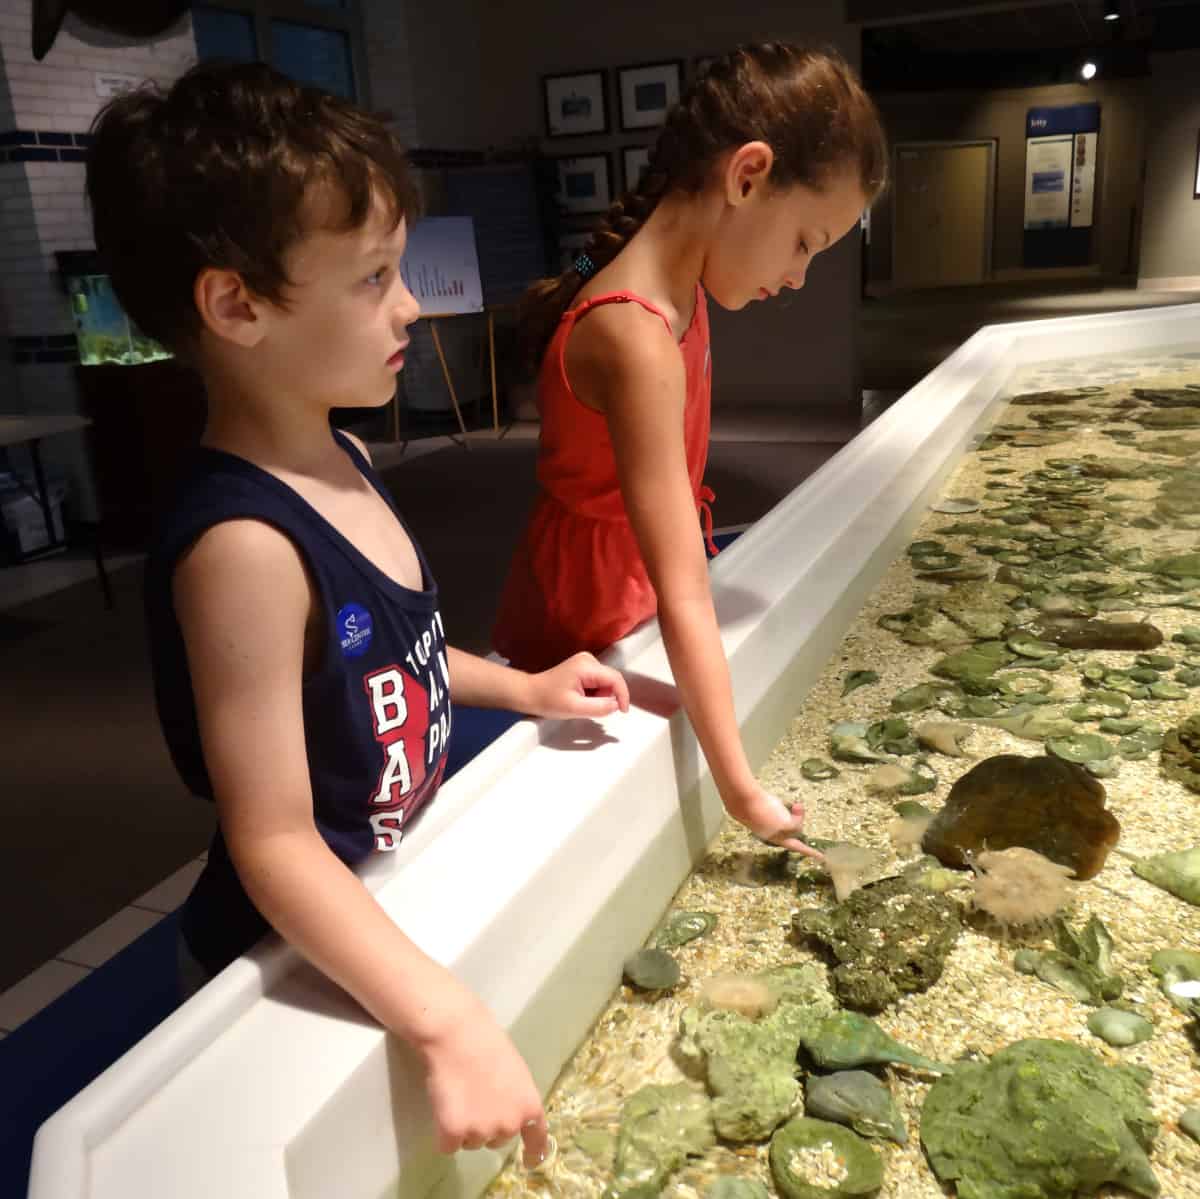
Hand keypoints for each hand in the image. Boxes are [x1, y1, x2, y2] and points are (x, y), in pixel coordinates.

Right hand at [417, 991, 548, 1166]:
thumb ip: (516, 1097)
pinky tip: (444, 1105)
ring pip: (471, 1142)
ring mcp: (482, 1131)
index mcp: (529, 1106)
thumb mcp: (516, 1072)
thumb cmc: (488, 1043)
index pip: (537, 1139)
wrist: (458, 1034)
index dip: (533, 1152)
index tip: (529, 1162)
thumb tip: (507, 1111)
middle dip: (486, 1123)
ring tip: (459, 1092)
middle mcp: (510, 1125)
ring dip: (464, 1126)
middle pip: (497, 1139)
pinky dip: (444, 1131)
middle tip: (475, 1094)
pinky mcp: (454, 1133)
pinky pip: (448, 1145)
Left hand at [525, 651, 629, 719]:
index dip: (623, 696)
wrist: (530, 693)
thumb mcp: (575, 708)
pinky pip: (598, 682)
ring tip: (581, 703)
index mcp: (587, 666)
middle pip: (611, 680)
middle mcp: (589, 659)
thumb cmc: (548, 700)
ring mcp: (586, 662)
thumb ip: (599, 707)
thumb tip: (617, 705)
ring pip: (606, 682)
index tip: (622, 712)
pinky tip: (580, 698)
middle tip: (589, 708)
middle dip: (606, 697)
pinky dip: (594, 693)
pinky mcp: (583, 667)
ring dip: (599, 696)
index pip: (615, 679)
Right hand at [725, 784, 822, 858]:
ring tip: (792, 803)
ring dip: (792, 812)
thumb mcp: (787, 824)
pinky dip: (783, 807)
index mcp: (780, 839)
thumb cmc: (766, 814)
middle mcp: (774, 833)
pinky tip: (781, 800)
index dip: (810, 852)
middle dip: (798, 820)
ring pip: (786, 819)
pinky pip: (777, 811)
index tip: (821, 857)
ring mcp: (767, 823)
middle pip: (793, 830)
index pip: (799, 847)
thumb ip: (796, 825)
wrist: (744, 800)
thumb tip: (795, 819)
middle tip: (798, 807)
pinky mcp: (762, 812)